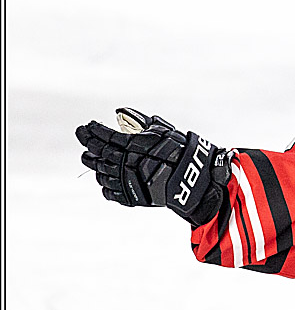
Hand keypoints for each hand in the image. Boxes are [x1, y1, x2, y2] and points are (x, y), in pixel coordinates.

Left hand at [76, 108, 229, 225]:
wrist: (194, 181)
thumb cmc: (180, 152)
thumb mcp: (162, 131)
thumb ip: (139, 121)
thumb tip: (119, 112)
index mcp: (133, 145)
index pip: (105, 136)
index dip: (93, 131)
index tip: (86, 127)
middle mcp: (126, 163)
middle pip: (98, 154)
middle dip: (89, 145)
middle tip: (85, 140)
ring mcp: (126, 182)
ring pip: (101, 173)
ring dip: (94, 164)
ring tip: (91, 158)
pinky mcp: (130, 197)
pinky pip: (109, 192)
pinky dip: (105, 184)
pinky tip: (105, 177)